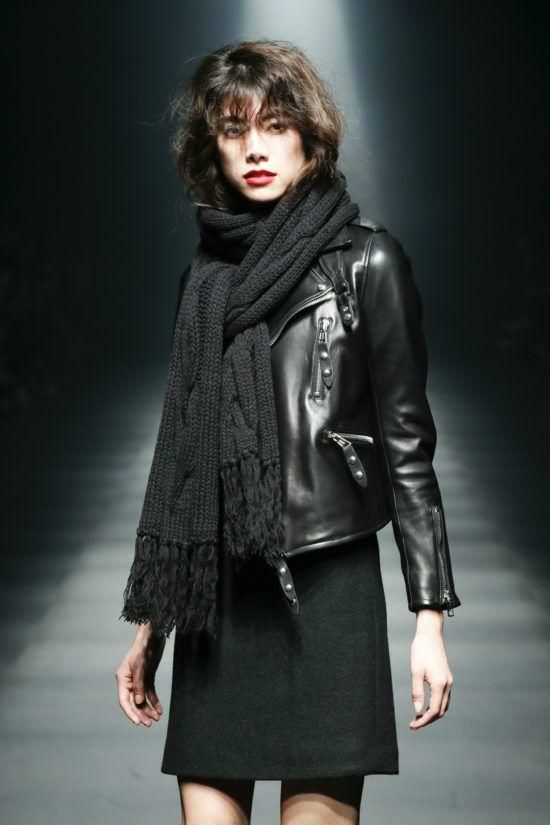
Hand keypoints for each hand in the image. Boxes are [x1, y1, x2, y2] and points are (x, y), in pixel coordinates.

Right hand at [115, 624, 165, 726]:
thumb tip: (137, 702)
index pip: (124, 700)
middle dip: (140, 714)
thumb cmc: (144, 648)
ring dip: (148, 710)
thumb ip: (139, 684)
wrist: (153, 635)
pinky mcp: (147, 678)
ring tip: (156, 719)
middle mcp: (129, 681)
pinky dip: (154, 702)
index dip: (130, 712)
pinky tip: (159, 710)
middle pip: (133, 702)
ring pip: (141, 700)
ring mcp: (138, 680)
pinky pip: (149, 693)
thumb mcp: (141, 666)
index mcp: (122, 678)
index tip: (137, 723)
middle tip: (149, 724)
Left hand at [409, 609, 452, 729]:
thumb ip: (417, 692)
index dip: (423, 721)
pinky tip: (425, 705)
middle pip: (441, 711)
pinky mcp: (446, 677)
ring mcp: (449, 681)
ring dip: (432, 713)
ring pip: (443, 705)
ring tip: (418, 717)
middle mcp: (447, 684)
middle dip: (428, 720)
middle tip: (414, 723)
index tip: (413, 726)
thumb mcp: (415, 671)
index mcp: (440, 684)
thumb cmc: (421, 651)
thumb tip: (417, 711)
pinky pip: (443, 697)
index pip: (434, 711)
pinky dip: (436, 705)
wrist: (430, 634)